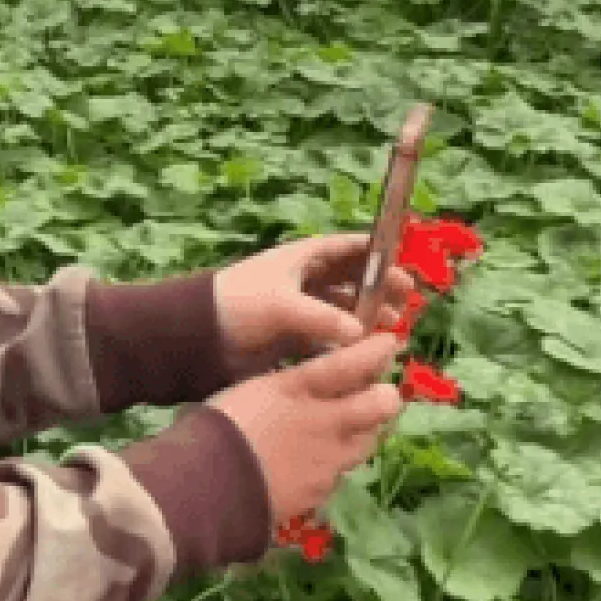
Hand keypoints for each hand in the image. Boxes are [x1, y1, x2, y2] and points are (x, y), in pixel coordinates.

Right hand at [206, 332, 404, 528]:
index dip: (374, 352)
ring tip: (352, 429)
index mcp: (298, 389)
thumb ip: (286, 385)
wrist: (209, 485)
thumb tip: (304, 382)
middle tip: (383, 394)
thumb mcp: (249, 391)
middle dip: (387, 396)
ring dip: (365, 431)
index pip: (350, 363)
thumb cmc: (218, 426)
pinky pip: (340, 473)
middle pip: (379, 405)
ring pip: (368, 442)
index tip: (387, 344)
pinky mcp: (321, 490)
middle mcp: (323, 422)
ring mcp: (327, 460)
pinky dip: (334, 465)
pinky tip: (315, 465)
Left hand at [214, 232, 416, 382]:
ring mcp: (299, 307)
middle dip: (380, 289)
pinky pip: (329, 335)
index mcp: (302, 257)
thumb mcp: (280, 305)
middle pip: (352, 279)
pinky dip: (347, 341)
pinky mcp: (292, 335)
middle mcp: (305, 279)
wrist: (195, 336)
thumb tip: (361, 334)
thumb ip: (322, 318)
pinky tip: (364, 352)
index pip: (349, 248)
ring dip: (368, 317)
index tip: (404, 269)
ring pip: (343, 309)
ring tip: (392, 330)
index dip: (378, 255)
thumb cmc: (237, 305)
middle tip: (405, 305)